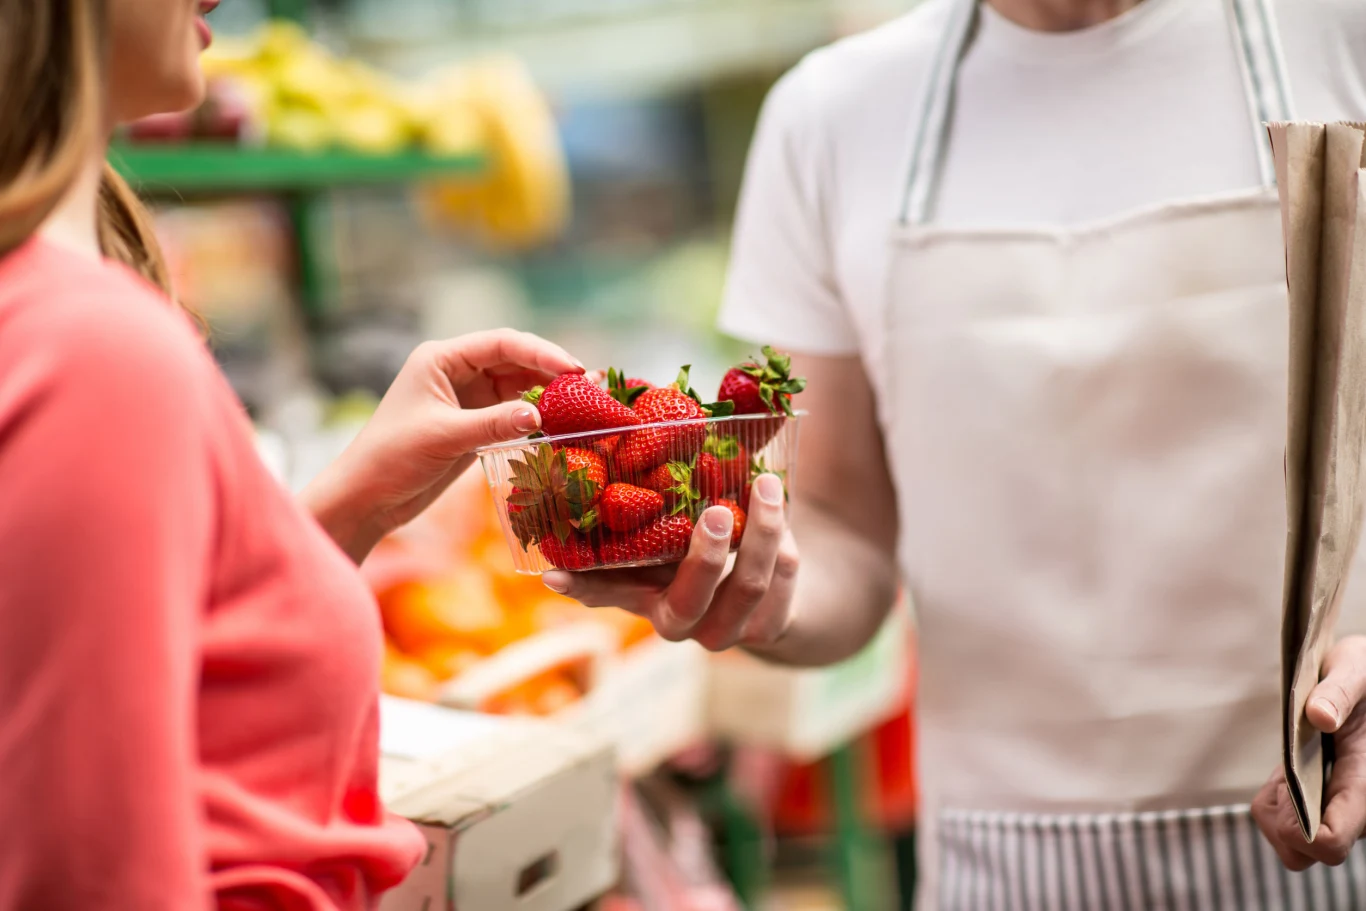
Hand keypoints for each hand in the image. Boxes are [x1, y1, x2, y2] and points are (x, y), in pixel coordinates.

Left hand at [303, 329, 581, 561]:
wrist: (367, 497)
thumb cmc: (391, 458)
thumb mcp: (444, 437)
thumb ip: (492, 424)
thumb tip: (540, 414)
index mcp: (442, 359)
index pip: (501, 344)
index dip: (540, 352)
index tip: (572, 368)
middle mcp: (456, 372)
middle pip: (516, 361)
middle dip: (552, 371)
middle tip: (590, 385)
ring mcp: (467, 399)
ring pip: (519, 387)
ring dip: (549, 394)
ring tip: (585, 403)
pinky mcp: (474, 425)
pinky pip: (514, 413)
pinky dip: (537, 418)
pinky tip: (561, 425)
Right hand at [542, 473, 799, 651]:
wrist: (772, 581)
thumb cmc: (710, 532)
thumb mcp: (684, 508)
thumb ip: (671, 472)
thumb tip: (658, 404)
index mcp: (643, 588)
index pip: (601, 592)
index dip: (579, 587)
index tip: (555, 574)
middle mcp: (676, 617)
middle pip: (686, 604)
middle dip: (705, 559)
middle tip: (718, 511)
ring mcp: (722, 629)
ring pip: (745, 590)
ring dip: (763, 534)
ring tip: (766, 484)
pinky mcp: (767, 629)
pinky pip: (781, 590)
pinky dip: (786, 549)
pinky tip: (784, 520)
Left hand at [1253, 636, 1365, 868]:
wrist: (1365, 680)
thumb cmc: (1363, 672)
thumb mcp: (1354, 666)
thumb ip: (1340, 689)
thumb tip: (1319, 716)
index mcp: (1364, 782)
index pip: (1330, 841)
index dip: (1300, 828)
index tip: (1290, 784)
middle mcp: (1357, 808)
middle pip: (1305, 852)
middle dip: (1282, 818)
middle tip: (1287, 773)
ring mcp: (1341, 810)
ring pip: (1293, 844)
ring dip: (1278, 813)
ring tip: (1290, 771)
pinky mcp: (1325, 806)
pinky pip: (1286, 825)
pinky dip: (1277, 805)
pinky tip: (1289, 775)